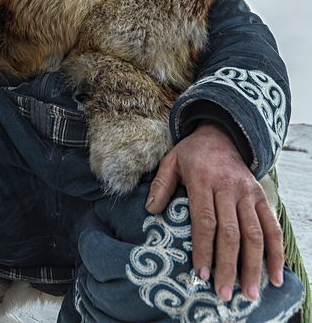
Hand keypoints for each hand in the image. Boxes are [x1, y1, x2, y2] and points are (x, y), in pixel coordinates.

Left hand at [145, 122, 283, 302]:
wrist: (221, 132)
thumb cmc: (193, 152)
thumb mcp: (172, 160)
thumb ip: (161, 184)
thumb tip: (150, 210)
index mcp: (203, 179)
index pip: (205, 220)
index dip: (205, 248)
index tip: (202, 273)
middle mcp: (228, 187)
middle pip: (231, 232)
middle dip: (228, 265)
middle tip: (224, 294)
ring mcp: (247, 192)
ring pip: (254, 232)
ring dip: (253, 265)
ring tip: (249, 293)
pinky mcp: (261, 195)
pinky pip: (271, 225)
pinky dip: (276, 251)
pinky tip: (275, 274)